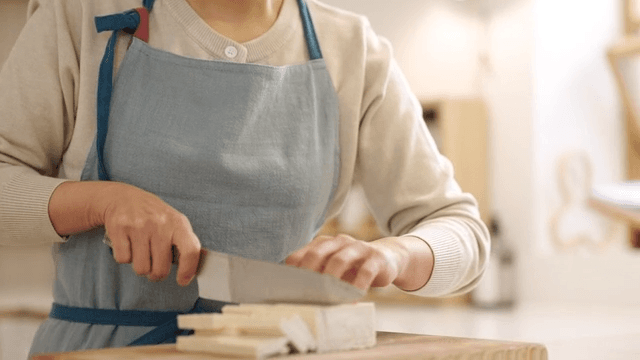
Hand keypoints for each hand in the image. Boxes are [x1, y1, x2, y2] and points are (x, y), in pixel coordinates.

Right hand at [99, 182, 200, 285]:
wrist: (123, 197)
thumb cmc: (153, 216)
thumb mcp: (174, 223)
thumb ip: (184, 243)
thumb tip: (192, 271)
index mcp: (178, 223)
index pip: (190, 250)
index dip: (188, 270)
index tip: (182, 280)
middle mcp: (160, 223)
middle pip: (160, 269)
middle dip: (156, 273)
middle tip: (154, 265)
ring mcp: (139, 225)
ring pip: (141, 268)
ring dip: (140, 266)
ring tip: (141, 252)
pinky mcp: (119, 228)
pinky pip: (123, 259)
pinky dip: (125, 257)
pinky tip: (128, 244)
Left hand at [284, 234, 408, 290]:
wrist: (387, 258)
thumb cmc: (353, 268)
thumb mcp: (333, 271)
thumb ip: (318, 280)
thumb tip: (297, 301)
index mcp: (322, 244)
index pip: (300, 255)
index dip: (292, 273)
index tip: (288, 292)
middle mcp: (338, 242)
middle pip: (317, 254)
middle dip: (308, 275)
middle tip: (305, 295)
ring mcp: (358, 247)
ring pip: (340, 260)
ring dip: (331, 281)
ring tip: (328, 298)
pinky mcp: (376, 258)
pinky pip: (365, 271)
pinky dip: (357, 285)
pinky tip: (354, 297)